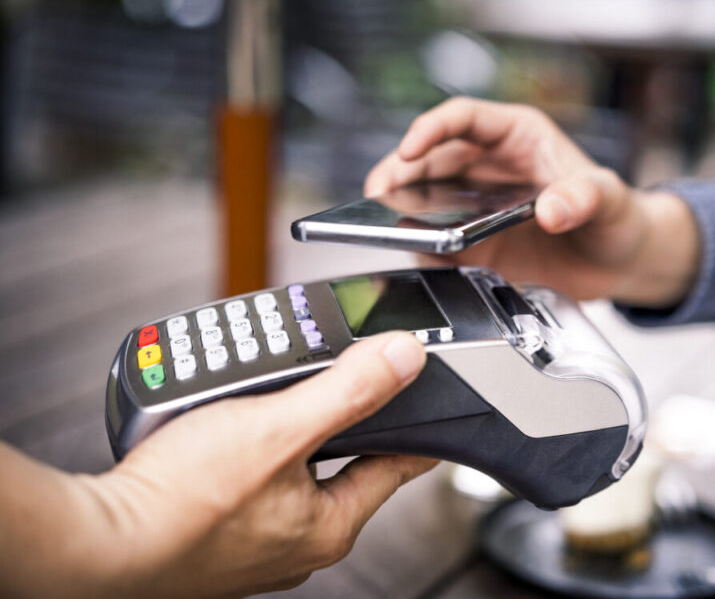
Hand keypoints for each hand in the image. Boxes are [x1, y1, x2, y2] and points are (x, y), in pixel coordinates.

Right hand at [0, 332, 432, 598]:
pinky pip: (252, 475)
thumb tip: (403, 359)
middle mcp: (299, 539)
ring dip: (288, 424)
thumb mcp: (280, 427)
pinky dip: (249, 443)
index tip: (426, 402)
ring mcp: (257, 538)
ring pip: (293, 465)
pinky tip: (225, 425)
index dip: (413, 425)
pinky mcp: (220, 529)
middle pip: (344, 461)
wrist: (100, 541)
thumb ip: (348, 390)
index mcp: (331, 524)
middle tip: (336, 378)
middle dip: (340, 415)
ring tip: (272, 394)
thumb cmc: (183, 501)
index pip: (397, 466)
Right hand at [365, 97, 698, 305]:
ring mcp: (476, 206)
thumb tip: (552, 208)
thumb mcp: (608, 199)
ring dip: (398, 208)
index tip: (411, 147)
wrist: (620, 262)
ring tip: (379, 223)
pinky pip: (436, 241)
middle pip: (429, 159)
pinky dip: (419, 247)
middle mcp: (489, 167)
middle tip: (378, 193)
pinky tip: (412, 255)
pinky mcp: (474, 244)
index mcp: (517, 137)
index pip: (463, 118)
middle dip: (398, 172)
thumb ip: (583, 198)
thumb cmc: (618, 215)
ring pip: (423, 198)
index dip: (431, 128)